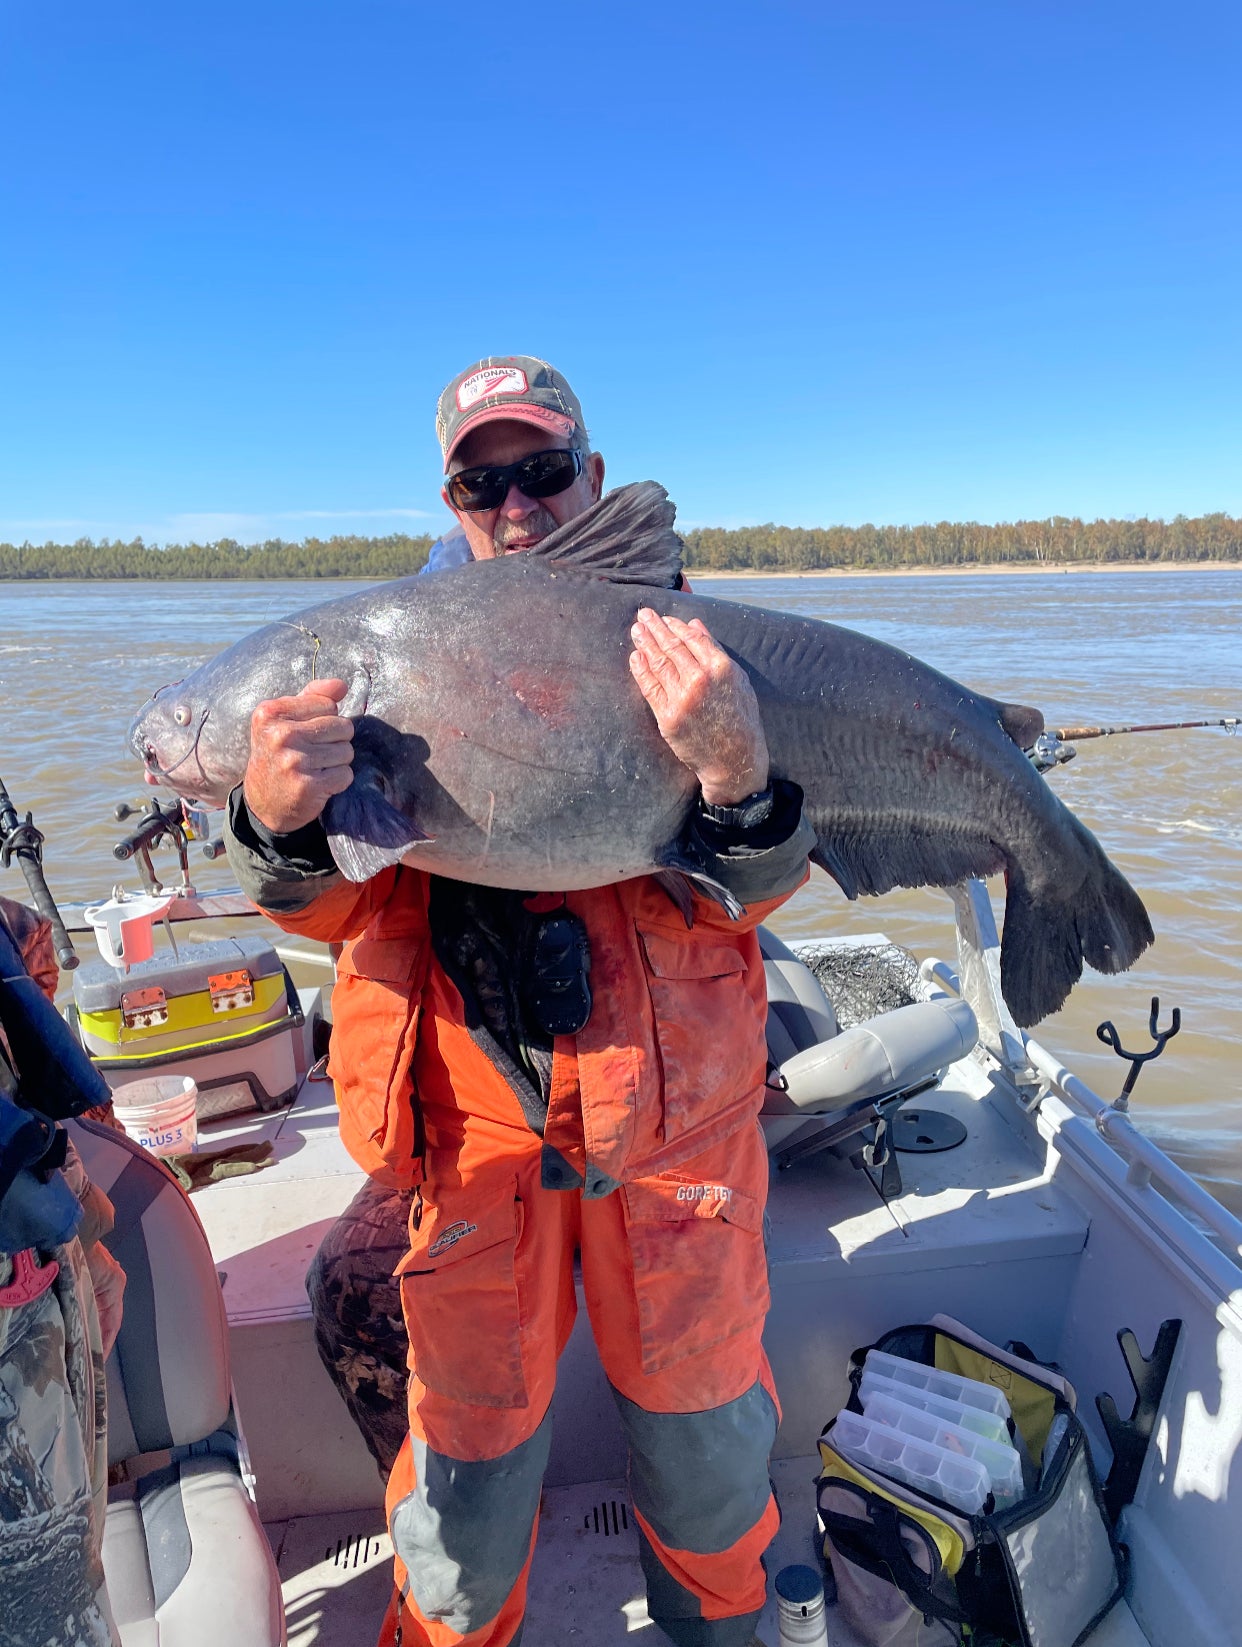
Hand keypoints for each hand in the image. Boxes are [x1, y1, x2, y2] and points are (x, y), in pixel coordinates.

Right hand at [242, 678, 354, 832]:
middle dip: (335, 741)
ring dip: (337, 762)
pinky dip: (338, 781)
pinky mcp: (307, 786)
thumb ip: (313, 696)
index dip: (325, 719)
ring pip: (347, 751)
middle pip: (343, 727)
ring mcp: (293, 761)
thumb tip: (341, 685)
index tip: (306, 733)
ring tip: (315, 768)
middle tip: (314, 753)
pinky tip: (319, 783)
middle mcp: (280, 735)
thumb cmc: (279, 753)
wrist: (264, 802)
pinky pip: (345, 774)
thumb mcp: (285, 719)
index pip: (328, 704)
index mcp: (271, 712)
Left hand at [628, 610, 768, 805]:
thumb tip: (694, 624)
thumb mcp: (738, 680)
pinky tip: (635, 657)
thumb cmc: (740, 718)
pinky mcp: (668, 717)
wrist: (734, 758)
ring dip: (645, 644)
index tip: (665, 618)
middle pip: (671, 647)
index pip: (691, 638)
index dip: (675, 626)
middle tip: (643, 614)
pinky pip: (649, 688)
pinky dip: (640, 670)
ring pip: (658, 664)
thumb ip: (715, 650)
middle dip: (655, 628)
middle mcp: (700, 680)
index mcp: (721, 668)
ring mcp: (682, 699)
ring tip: (637, 630)